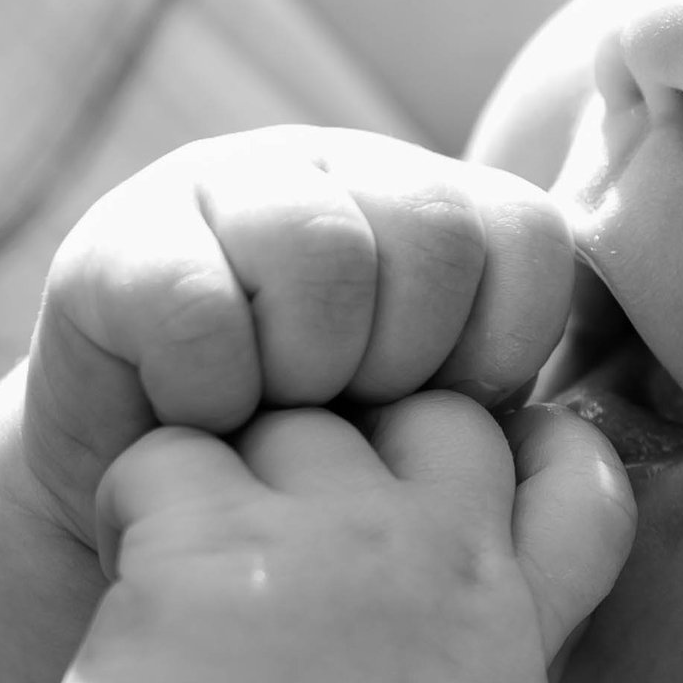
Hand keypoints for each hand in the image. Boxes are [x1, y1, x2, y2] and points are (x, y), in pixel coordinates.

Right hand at [21, 128, 573, 548]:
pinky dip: (213, 393)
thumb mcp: (431, 428)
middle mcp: (337, 166)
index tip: (451, 411)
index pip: (529, 234)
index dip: (502, 346)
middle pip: (435, 232)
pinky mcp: (114, 244)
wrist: (144, 516)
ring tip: (280, 421)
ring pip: (323, 253)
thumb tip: (568, 429)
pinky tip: (203, 421)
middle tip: (356, 421)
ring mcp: (224, 186)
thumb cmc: (317, 475)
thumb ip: (503, 394)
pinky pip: (198, 308)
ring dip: (311, 372)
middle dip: (407, 362)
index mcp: (435, 200)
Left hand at [48, 394, 635, 682]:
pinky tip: (134, 567)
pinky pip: (164, 458)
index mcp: (507, 609)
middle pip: (424, 411)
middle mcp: (434, 548)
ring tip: (203, 563)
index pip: (577, 472)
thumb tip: (482, 620)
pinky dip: (142, 500)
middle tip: (301, 522)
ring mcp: (322, 534)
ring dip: (245, 473)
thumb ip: (498, 653)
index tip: (466, 485)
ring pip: (291, 422)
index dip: (533, 448)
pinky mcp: (205, 541)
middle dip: (369, 443)